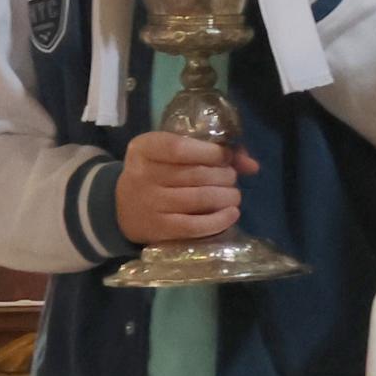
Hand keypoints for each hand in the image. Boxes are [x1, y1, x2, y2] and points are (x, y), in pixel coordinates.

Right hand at [113, 129, 255, 244]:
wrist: (122, 208)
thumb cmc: (156, 174)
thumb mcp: (172, 154)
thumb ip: (211, 152)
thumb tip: (252, 165)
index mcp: (143, 148)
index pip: (180, 147)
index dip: (211, 152)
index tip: (225, 157)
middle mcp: (142, 175)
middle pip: (195, 174)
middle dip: (224, 175)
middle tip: (231, 179)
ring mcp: (149, 204)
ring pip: (199, 198)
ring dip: (226, 196)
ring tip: (233, 195)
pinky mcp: (158, 229)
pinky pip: (194, 226)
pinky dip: (219, 220)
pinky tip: (231, 214)